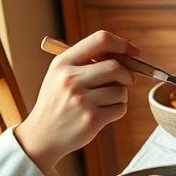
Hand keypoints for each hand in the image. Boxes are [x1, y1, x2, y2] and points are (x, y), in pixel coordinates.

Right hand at [16, 31, 137, 175]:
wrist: (42, 135)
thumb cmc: (57, 102)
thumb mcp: (60, 75)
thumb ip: (86, 62)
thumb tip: (125, 54)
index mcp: (63, 63)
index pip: (100, 40)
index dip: (122, 44)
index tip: (134, 52)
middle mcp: (70, 79)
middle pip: (116, 67)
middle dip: (127, 75)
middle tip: (126, 82)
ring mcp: (81, 100)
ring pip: (121, 90)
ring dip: (120, 95)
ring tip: (104, 101)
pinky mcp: (92, 118)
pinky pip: (120, 108)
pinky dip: (117, 110)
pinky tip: (102, 113)